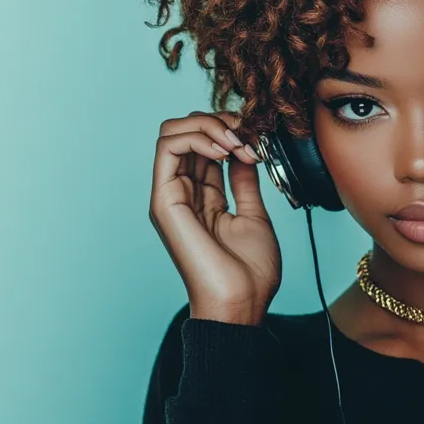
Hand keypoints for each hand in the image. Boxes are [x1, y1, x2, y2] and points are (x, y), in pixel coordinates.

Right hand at [148, 111, 280, 324]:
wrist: (242, 303)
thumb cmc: (249, 272)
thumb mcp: (253, 214)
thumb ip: (244, 182)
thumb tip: (244, 152)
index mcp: (201, 196)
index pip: (203, 142)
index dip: (230, 129)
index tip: (259, 140)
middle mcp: (181, 192)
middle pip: (185, 131)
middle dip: (219, 120)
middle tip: (248, 134)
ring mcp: (170, 196)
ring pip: (172, 131)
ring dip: (209, 125)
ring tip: (237, 142)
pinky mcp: (164, 201)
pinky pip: (168, 148)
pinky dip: (198, 137)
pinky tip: (225, 151)